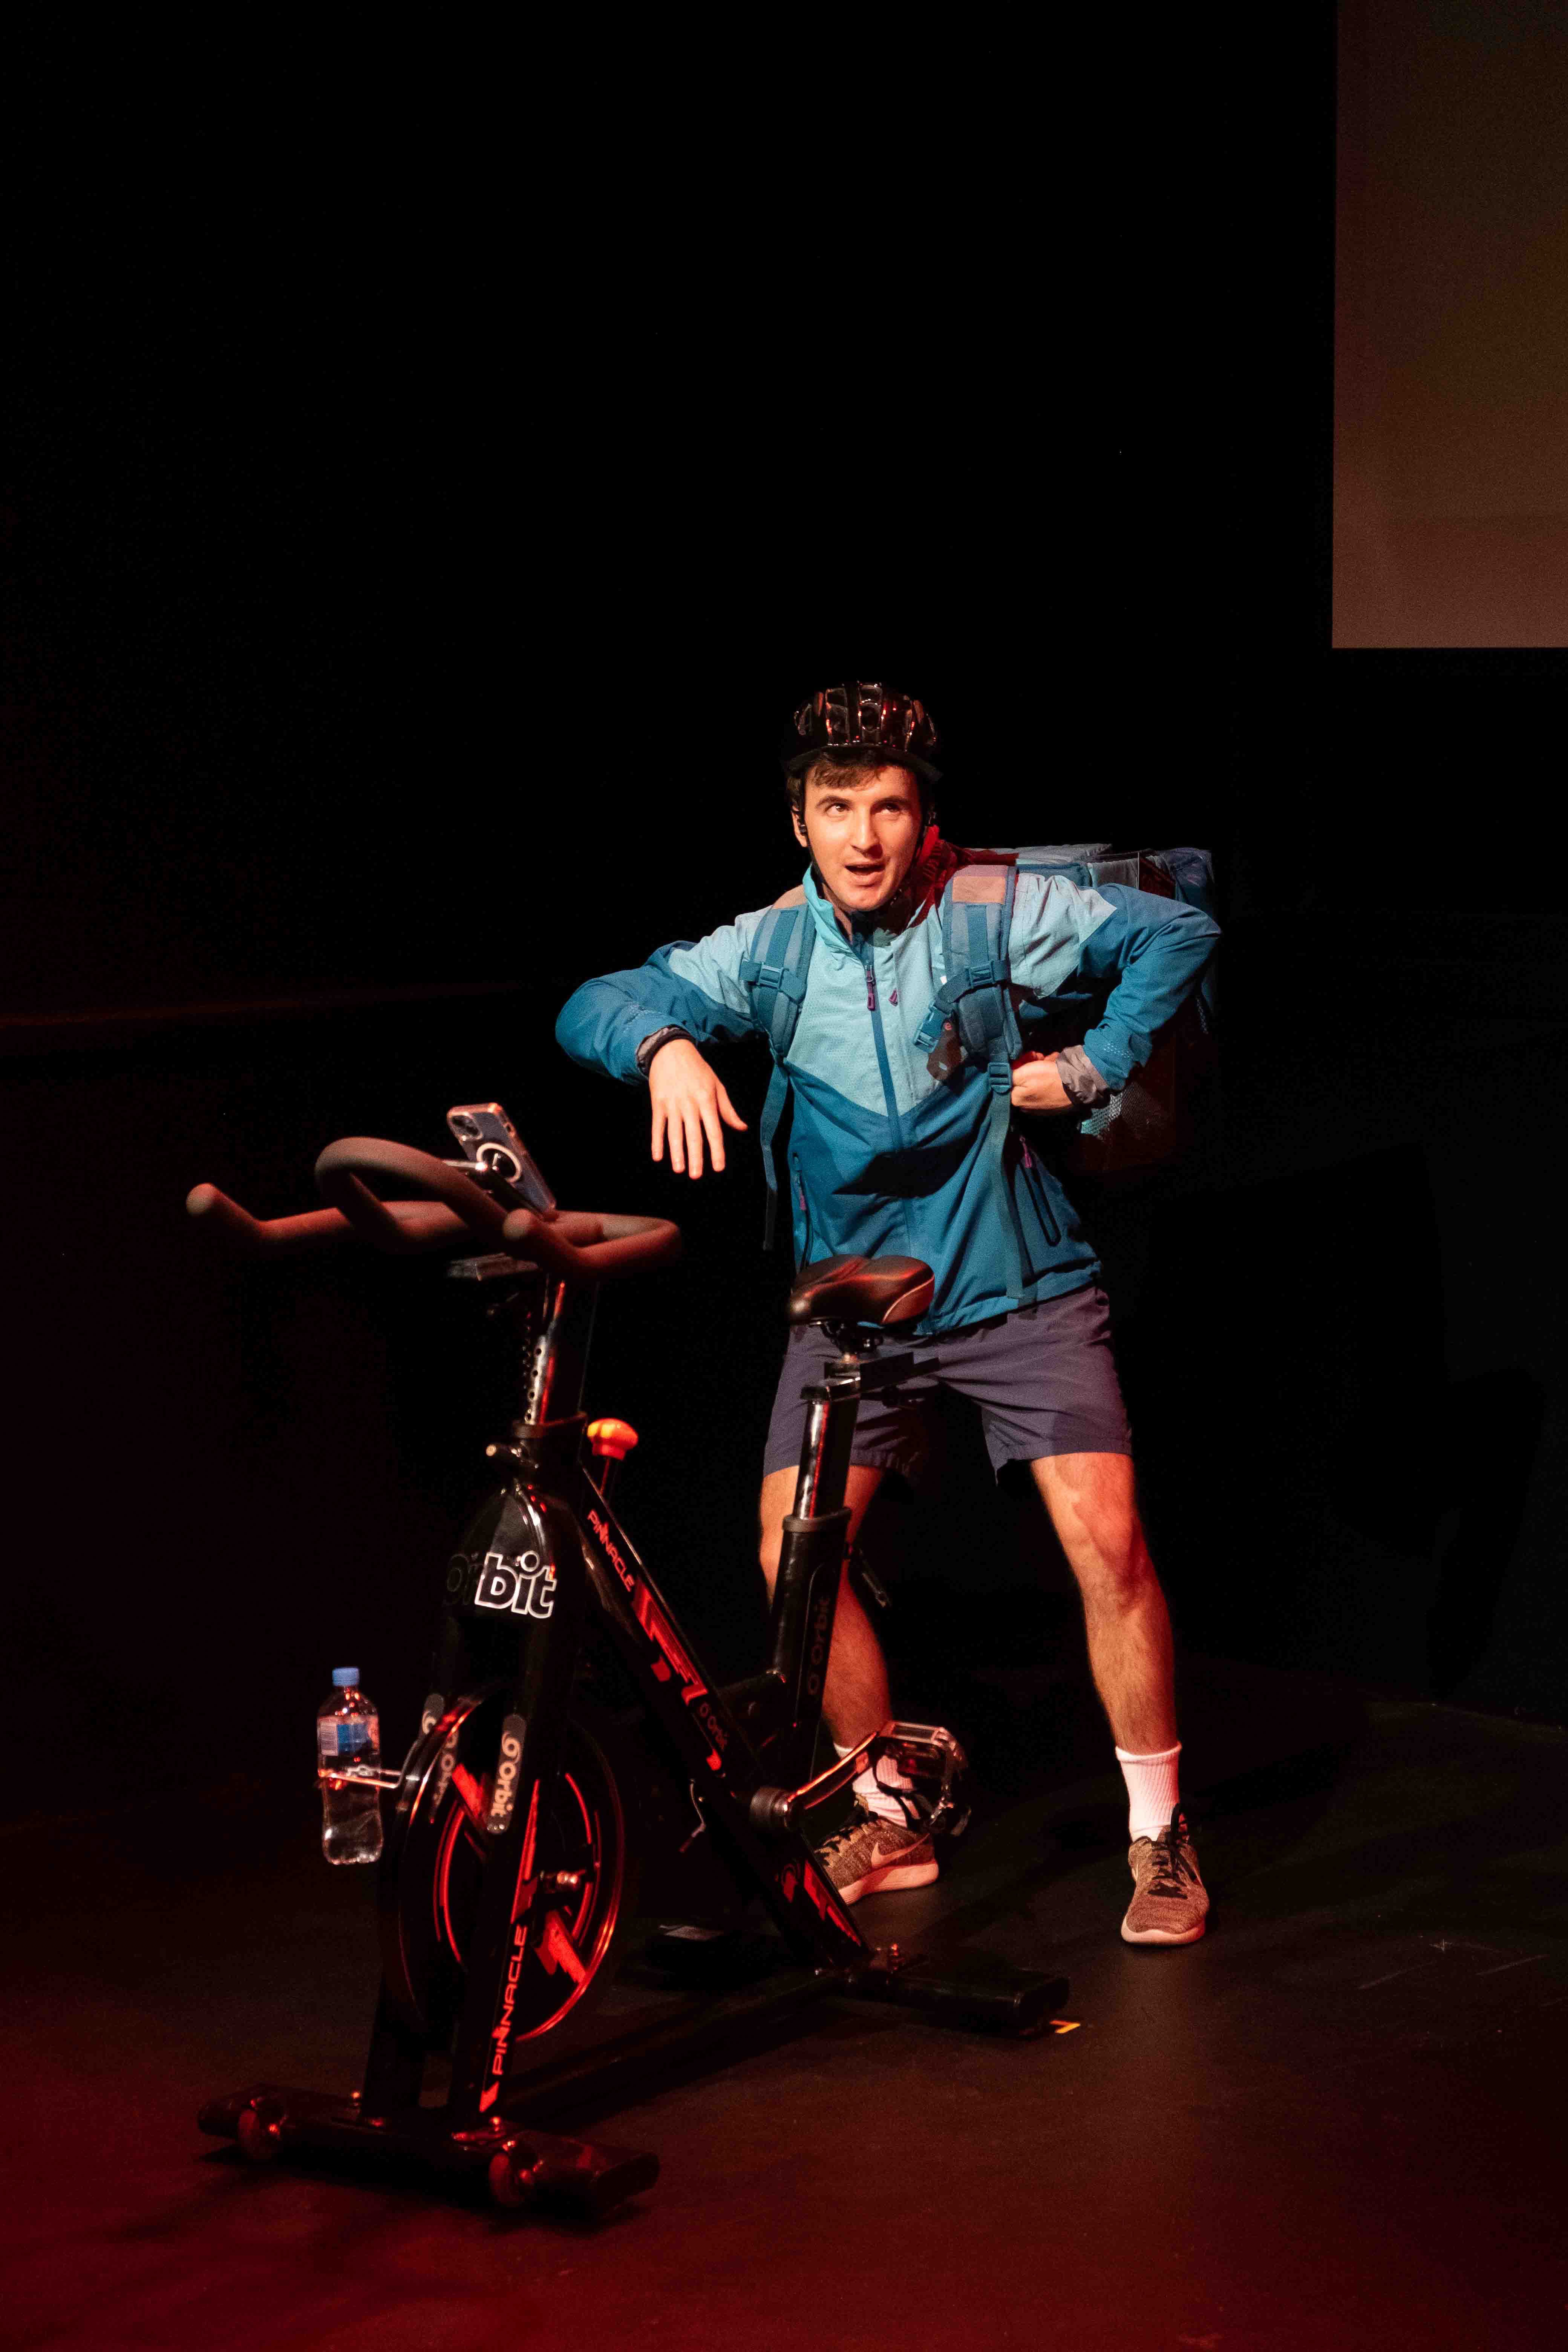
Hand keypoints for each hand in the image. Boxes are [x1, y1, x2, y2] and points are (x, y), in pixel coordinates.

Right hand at [648, 1038, 748, 1176]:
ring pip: (675, 1133)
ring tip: (679, 1170)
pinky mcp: (658, 1103)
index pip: (714, 1130)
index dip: (716, 1150)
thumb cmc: (698, 1069)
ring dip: (676, 1153)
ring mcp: (672, 1104)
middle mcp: (690, 1104)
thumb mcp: (717, 1085)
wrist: (671, 1050)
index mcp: (707, 1100)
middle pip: (693, 1135)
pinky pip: (657, 1126)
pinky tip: (657, 1156)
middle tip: (696, 1176)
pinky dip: (656, 1141)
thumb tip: (742, 1127)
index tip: (718, 1167)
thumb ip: (727, 1109)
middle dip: (695, 1157)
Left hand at [1009, 1049, 1073, 1113]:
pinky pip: (1046, 1085)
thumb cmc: (1050, 1078)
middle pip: (1022, 1079)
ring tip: (1050, 1060)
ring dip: (1041, 1066)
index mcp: (1016, 1100)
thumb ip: (1009, 1075)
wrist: (1079, 1085)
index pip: (1009, 1078)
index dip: (1018, 1065)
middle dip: (1030, 1064)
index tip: (1028, 1058)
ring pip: (1035, 1080)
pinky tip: (1054, 1066)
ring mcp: (1039, 1105)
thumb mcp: (1024, 1073)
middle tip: (1040, 1057)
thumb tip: (1004, 1076)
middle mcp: (1026, 1106)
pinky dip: (1050, 1073)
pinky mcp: (1051, 1103)